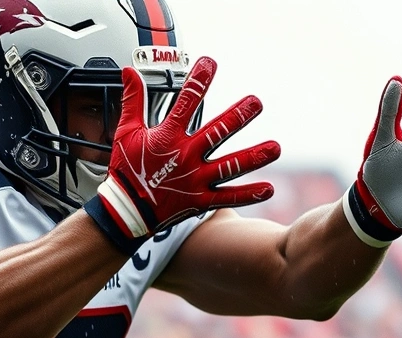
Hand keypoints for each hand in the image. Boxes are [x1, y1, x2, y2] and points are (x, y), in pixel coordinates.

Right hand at [86, 56, 280, 253]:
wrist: (127, 212)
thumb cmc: (127, 171)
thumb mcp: (126, 132)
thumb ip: (132, 101)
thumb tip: (129, 72)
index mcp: (168, 138)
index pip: (185, 102)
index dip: (198, 81)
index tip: (210, 63)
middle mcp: (186, 157)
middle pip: (217, 132)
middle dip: (238, 116)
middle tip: (256, 103)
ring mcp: (195, 180)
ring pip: (229, 166)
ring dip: (254, 156)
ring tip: (275, 148)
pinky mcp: (200, 201)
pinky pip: (228, 197)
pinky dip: (249, 194)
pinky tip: (269, 188)